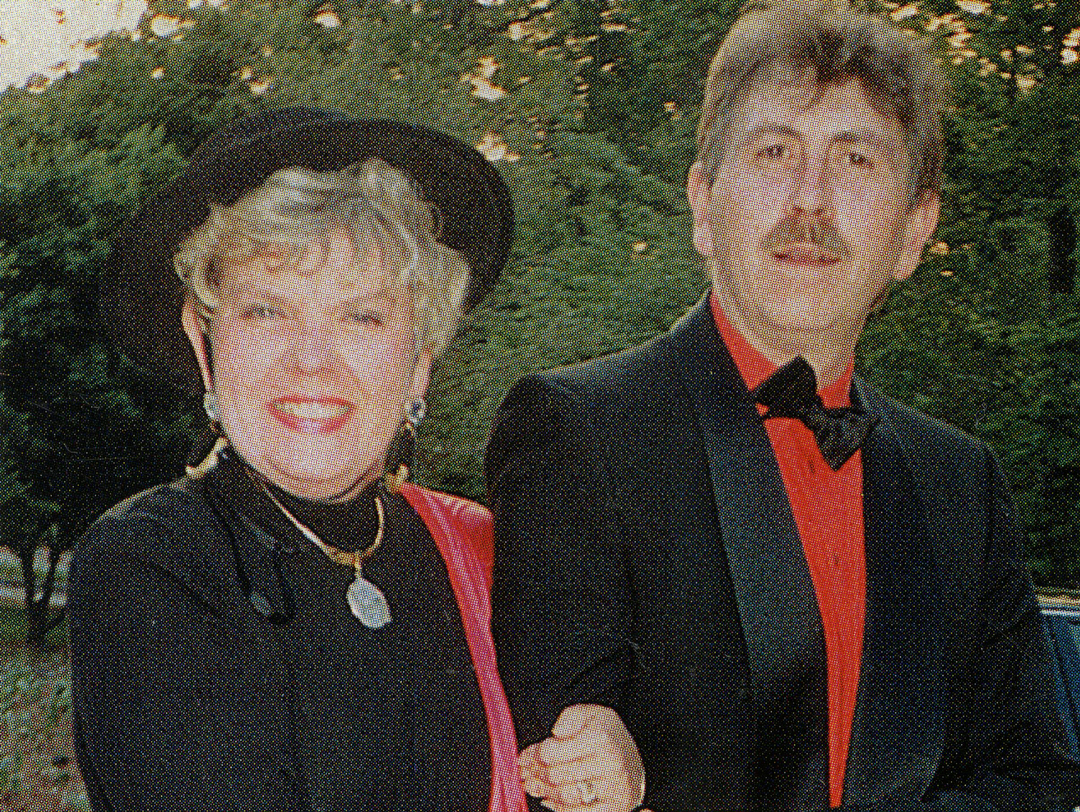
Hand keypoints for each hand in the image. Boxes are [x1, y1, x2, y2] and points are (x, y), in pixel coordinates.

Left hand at [519, 704, 644, 811]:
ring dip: (543, 792)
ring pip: (564, 796)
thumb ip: (570, 717)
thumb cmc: (608, 736)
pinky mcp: (613, 809)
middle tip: (525, 773)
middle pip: (555, 776)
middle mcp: (609, 765)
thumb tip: (556, 733)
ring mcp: (613, 791)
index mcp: (601, 738)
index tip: (525, 757)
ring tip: (532, 785)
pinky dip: (559, 808)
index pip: (551, 753)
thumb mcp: (591, 713)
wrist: (633, 762)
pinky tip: (549, 800)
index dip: (533, 756)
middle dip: (535, 774)